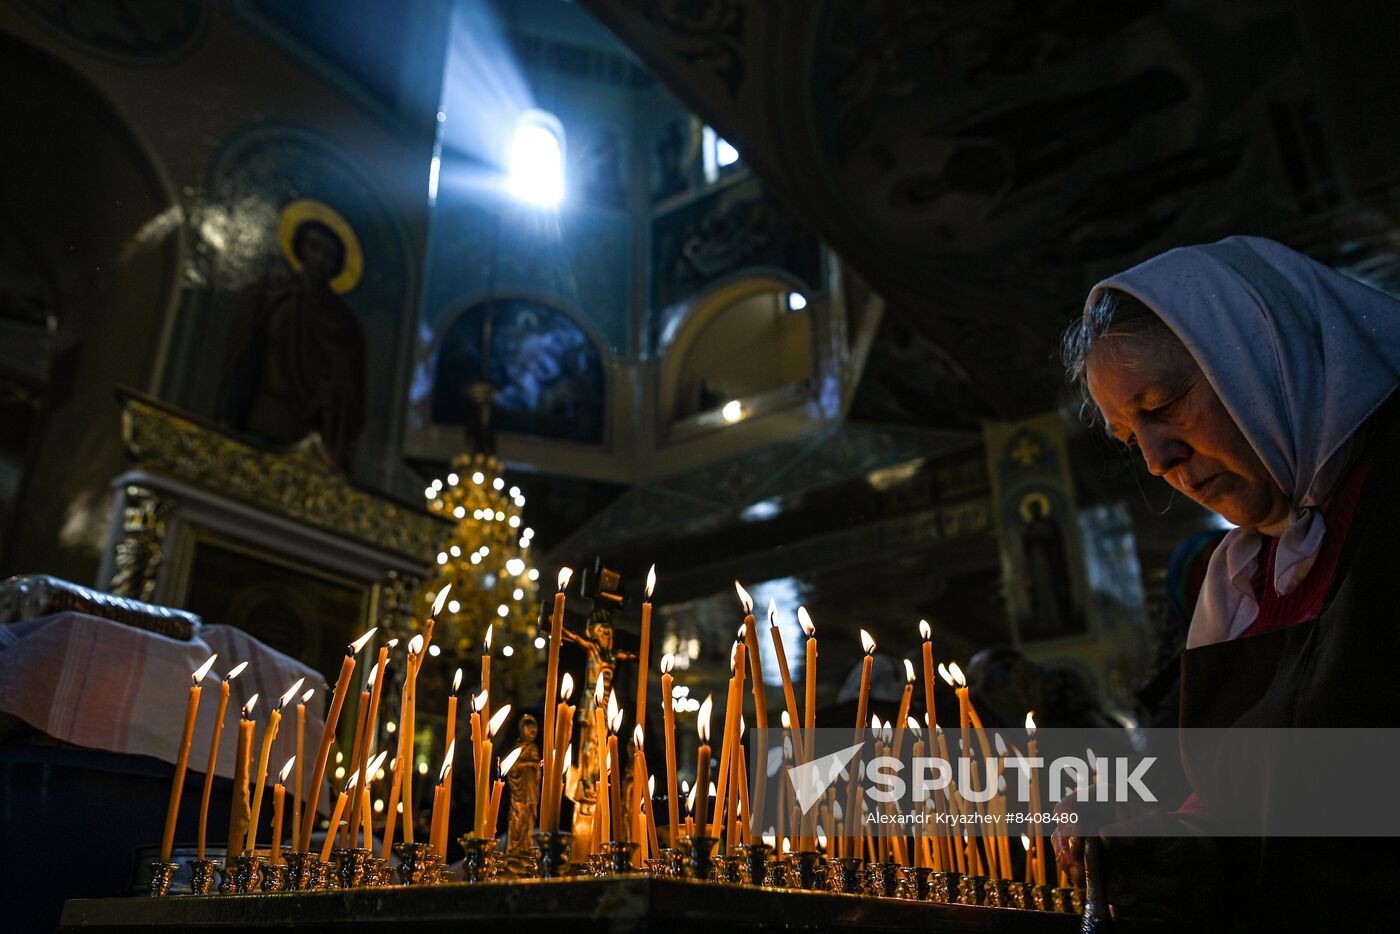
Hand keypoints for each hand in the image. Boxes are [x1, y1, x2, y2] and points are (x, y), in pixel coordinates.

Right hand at [1054, 804, 1220, 921]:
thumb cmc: (1170, 837)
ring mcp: (1090, 853)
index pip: (1070, 807)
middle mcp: (1089, 827)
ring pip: (1068, 863)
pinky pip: (1089, 886)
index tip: (1077, 841)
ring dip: (1083, 876)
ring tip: (1111, 883)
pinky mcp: (1096, 876)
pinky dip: (1105, 892)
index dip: (1068, 823)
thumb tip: (1103, 837)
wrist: (1183, 869)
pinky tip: (1130, 893)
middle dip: (1066, 854)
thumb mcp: (1157, 828)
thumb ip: (1132, 831)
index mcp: (1100, 803)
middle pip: (1060, 836)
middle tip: (1080, 868)